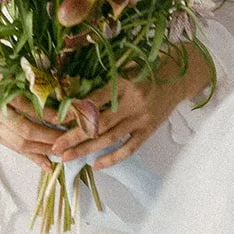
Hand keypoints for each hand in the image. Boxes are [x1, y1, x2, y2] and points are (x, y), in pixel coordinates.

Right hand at [0, 37, 66, 172]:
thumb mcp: (5, 60)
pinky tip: (47, 164)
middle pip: (25, 132)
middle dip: (51, 137)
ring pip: (19, 144)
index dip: (50, 115)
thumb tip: (57, 82)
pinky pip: (13, 148)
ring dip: (44, 149)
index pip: (26, 109)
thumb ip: (26, 71)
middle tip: (73, 137)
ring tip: (65, 149)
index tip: (70, 116)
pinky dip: (32, 156)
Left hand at [47, 45, 212, 170]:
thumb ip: (103, 81)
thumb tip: (73, 98)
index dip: (74, 112)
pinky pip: (129, 148)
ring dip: (87, 149)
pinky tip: (95, 165)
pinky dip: (112, 158)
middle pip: (100, 124)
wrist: (178, 77)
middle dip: (75, 137)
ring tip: (67, 158)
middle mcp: (133, 102)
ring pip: (111, 138)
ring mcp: (142, 118)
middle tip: (56, 148)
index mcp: (123, 82)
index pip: (94, 100)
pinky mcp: (149, 130)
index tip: (55, 121)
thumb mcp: (124, 67)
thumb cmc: (146, 69)